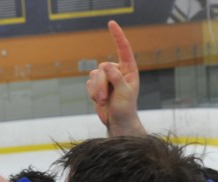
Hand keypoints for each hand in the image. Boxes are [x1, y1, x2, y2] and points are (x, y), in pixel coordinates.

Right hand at [85, 21, 145, 136]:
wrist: (117, 121)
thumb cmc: (126, 108)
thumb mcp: (125, 93)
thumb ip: (116, 78)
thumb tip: (105, 65)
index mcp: (129, 70)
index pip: (123, 49)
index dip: (117, 36)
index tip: (111, 23)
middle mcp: (117, 71)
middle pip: (103, 67)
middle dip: (101, 83)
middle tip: (105, 97)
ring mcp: (106, 78)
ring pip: (94, 75)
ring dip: (96, 90)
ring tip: (103, 100)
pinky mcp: (97, 86)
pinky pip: (89, 83)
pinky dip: (92, 93)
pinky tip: (99, 100)